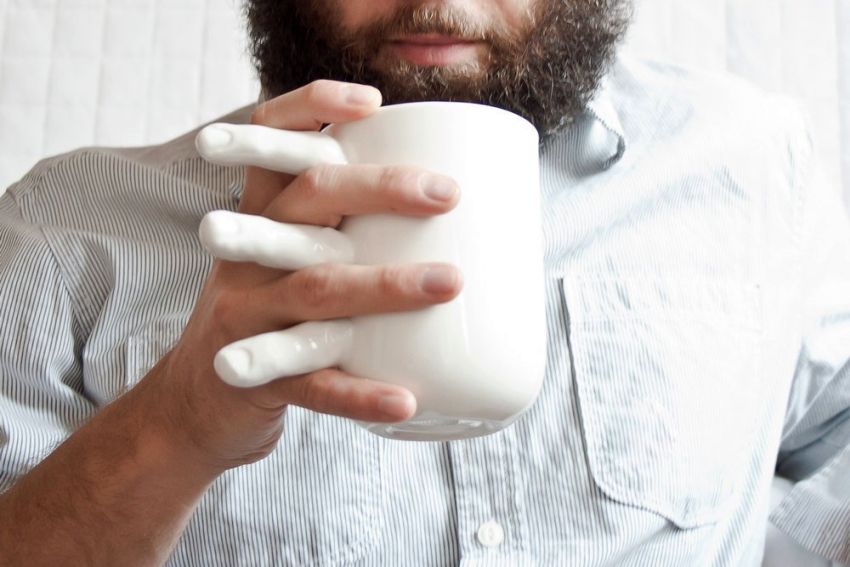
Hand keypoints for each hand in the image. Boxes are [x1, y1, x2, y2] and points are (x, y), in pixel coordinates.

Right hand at [140, 80, 461, 473]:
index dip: (312, 109)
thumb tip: (443, 216)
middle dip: (376, 188)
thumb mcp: (284, 258)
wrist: (199, 400)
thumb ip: (338, 229)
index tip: (373, 103)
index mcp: (259, 217)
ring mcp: (249, 314)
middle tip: (445, 193)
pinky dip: (360, 393)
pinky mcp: (258, 376)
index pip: (273, 143)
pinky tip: (405, 399)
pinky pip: (314, 385)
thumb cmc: (268, 315)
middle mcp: (248, 254)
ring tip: (448, 282)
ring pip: (315, 288)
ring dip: (384, 284)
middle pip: (305, 201)